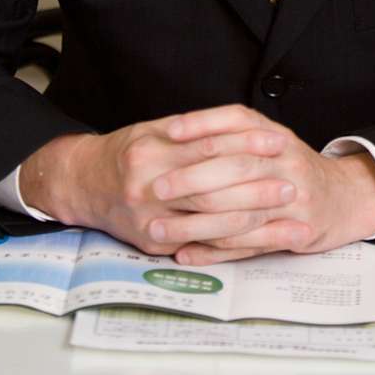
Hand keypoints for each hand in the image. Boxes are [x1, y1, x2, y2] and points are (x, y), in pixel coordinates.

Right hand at [17, 107, 295, 255]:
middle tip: (292, 185)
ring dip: (255, 222)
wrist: (82, 184)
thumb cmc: (124, 152)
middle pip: (214, 190)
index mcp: (150, 153)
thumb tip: (245, 128)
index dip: (247, 145)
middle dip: (257, 189)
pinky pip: (201, 246)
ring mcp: (150, 222)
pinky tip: (262, 243)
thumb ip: (193, 131)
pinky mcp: (154, 246)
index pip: (209, 148)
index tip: (279, 143)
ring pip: (211, 223)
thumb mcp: (152, 129)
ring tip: (286, 216)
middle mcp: (148, 189)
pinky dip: (235, 245)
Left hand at [147, 106, 374, 263]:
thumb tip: (173, 132)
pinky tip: (185, 253)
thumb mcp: (267, 138)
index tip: (168, 134)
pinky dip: (213, 252)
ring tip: (158, 229)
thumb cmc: (291, 167)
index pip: (235, 122)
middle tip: (156, 188)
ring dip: (194, 224)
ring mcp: (292, 198)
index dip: (201, 125)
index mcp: (274, 135)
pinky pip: (247, 244)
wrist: (343, 197)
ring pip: (238, 213)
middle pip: (234, 167)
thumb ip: (230, 132)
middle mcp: (285, 162)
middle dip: (191, 179)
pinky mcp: (294, 231)